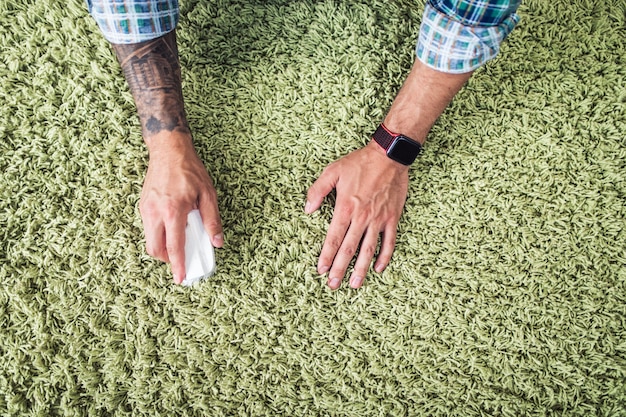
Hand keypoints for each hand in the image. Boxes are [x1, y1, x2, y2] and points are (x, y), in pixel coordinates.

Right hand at [139, 132, 222, 283]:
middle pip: (154, 249)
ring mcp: (146, 209)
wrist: (168, 150)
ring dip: (162, 247)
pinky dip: (158, 234)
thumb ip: (212, 220)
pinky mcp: (143, 205)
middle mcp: (155, 212)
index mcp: (173, 211)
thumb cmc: (190, 170)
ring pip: (149, 240)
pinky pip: (148, 228)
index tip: (180, 278)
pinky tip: (172, 228)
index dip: (178, 265)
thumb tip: (217, 241)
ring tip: (178, 243)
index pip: (174, 246)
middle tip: (180, 260)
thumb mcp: (208, 194)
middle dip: (166, 260)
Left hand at [306, 141, 408, 288]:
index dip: (327, 256)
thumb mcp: (332, 171)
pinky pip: (389, 241)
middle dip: (340, 269)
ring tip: (354, 284)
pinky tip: (379, 268)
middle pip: (349, 249)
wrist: (389, 156)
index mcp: (345, 208)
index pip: (333, 238)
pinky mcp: (392, 218)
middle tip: (333, 285)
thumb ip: (317, 190)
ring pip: (368, 250)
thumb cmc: (359, 163)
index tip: (321, 270)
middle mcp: (362, 217)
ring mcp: (378, 219)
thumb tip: (307, 209)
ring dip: (361, 269)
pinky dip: (384, 256)